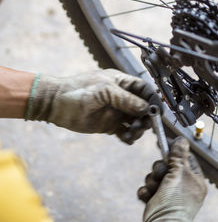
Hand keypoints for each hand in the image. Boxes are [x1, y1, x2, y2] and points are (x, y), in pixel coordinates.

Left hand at [25, 69, 161, 143]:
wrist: (55, 104)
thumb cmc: (78, 90)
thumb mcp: (105, 91)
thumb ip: (126, 99)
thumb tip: (146, 108)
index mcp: (122, 83)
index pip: (145, 90)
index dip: (153, 100)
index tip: (157, 112)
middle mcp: (122, 97)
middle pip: (144, 107)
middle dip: (147, 117)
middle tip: (142, 125)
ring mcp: (117, 112)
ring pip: (136, 121)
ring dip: (138, 128)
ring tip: (132, 133)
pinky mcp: (110, 125)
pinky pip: (126, 132)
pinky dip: (129, 137)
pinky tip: (126, 138)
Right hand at [140, 137, 206, 221]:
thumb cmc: (176, 201)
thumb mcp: (180, 173)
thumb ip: (179, 155)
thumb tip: (182, 139)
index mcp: (194, 179)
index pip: (186, 158)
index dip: (175, 150)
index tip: (165, 143)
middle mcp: (183, 186)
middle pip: (168, 165)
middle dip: (160, 169)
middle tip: (161, 174)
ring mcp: (169, 194)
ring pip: (156, 176)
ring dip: (152, 181)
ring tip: (155, 189)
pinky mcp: (156, 201)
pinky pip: (148, 188)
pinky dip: (146, 192)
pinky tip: (148, 196)